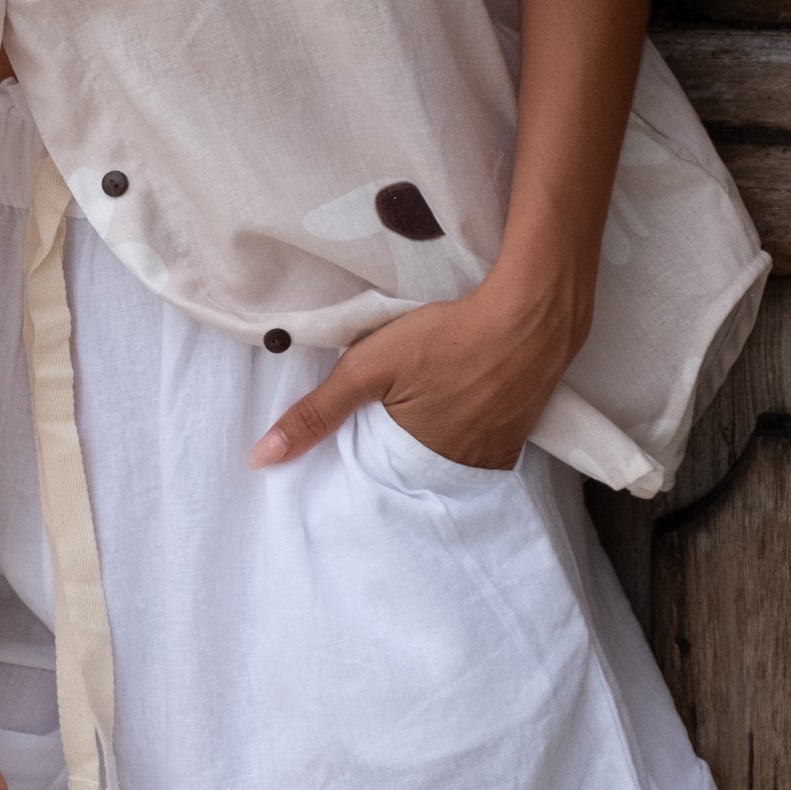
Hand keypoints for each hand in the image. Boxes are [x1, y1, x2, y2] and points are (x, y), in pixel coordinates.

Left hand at [248, 265, 587, 472]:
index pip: (374, 473)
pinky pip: (478, 446)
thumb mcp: (367, 369)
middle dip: (398, 448)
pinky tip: (458, 402)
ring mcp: (492, 455)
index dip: (363, 451)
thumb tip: (261, 458)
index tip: (359, 428)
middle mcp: (457, 471)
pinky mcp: (516, 436)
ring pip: (446, 456)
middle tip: (394, 410)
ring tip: (424, 404)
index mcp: (416, 463)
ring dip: (432, 438)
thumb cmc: (444, 338)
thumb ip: (316, 413)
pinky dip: (463, 430)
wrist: (529, 316)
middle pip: (412, 467)